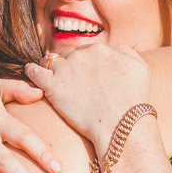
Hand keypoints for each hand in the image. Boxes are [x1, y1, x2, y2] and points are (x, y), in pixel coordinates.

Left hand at [25, 44, 151, 154]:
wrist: (121, 124)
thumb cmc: (133, 99)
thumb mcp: (140, 67)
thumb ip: (127, 51)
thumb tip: (116, 48)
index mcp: (100, 49)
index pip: (87, 50)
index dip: (87, 62)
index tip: (86, 73)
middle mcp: (81, 55)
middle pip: (69, 54)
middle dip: (69, 64)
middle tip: (71, 79)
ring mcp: (65, 70)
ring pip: (50, 60)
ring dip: (49, 65)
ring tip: (50, 75)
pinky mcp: (52, 86)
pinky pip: (33, 71)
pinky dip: (31, 70)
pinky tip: (31, 72)